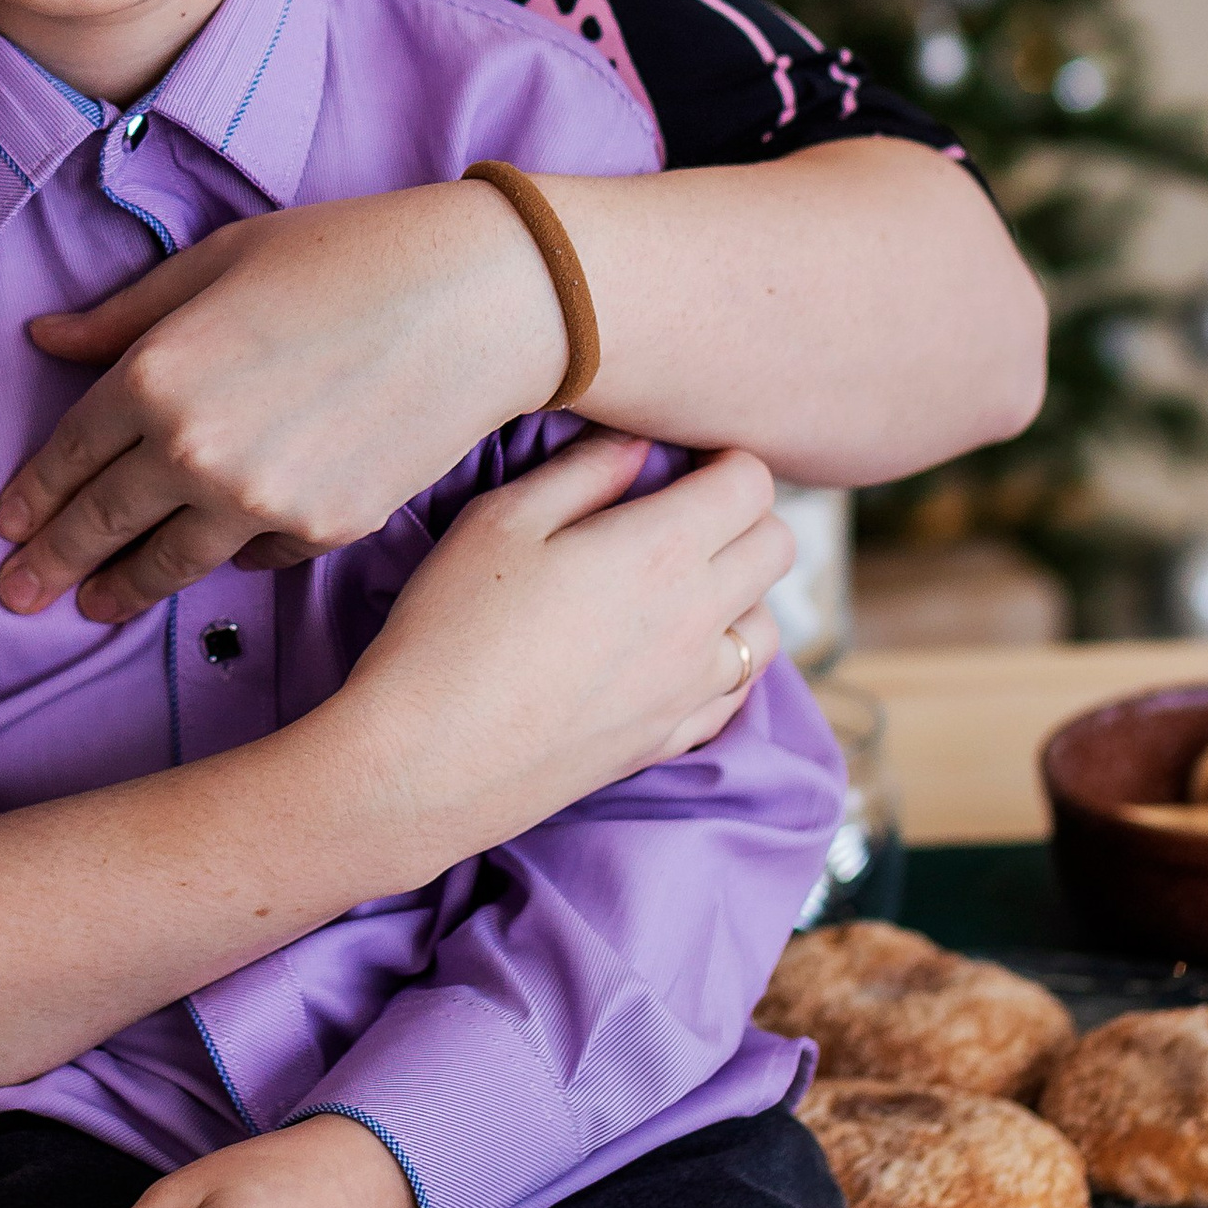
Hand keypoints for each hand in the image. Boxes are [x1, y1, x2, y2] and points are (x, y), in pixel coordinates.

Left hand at [0, 186, 564, 621]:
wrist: (478, 301)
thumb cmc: (345, 254)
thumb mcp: (217, 262)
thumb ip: (123, 316)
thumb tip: (43, 337)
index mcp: (156, 374)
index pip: (70, 454)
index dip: (32, 495)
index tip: (7, 525)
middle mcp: (195, 451)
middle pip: (103, 523)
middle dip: (52, 563)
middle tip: (16, 595)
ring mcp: (261, 502)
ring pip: (170, 564)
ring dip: (122, 590)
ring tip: (92, 607)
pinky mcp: (323, 530)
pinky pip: (255, 559)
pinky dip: (230, 556)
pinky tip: (214, 556)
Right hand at [333, 433, 787, 873]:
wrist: (428, 761)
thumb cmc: (451, 628)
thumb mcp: (501, 521)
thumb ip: (584, 472)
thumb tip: (641, 447)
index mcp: (661, 550)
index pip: (752, 484)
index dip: (725, 458)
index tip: (685, 459)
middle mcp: (696, 620)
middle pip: (778, 548)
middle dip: (745, 515)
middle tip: (682, 509)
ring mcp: (689, 689)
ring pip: (768, 626)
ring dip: (741, 593)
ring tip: (679, 583)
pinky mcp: (668, 740)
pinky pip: (735, 693)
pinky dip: (721, 662)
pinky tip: (673, 652)